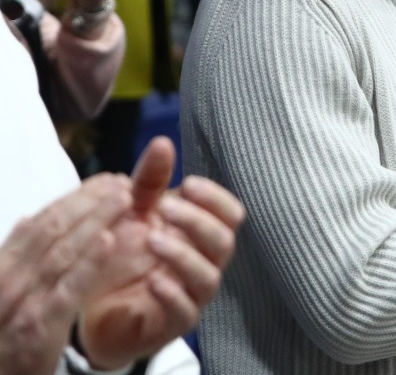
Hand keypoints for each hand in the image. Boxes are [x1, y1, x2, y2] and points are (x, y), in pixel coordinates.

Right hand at [0, 174, 131, 374]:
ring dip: (96, 220)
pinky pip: (68, 287)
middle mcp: (9, 278)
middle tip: (123, 181)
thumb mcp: (8, 290)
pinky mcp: (40, 325)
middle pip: (52, 229)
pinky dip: (89, 261)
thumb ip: (17, 255)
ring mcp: (23, 301)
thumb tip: (24, 218)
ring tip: (125, 198)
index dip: (76, 197)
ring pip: (63, 251)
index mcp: (3, 264)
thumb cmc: (5, 335)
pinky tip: (110, 240)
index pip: (42, 221)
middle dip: (89, 201)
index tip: (107, 179)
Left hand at [77, 137, 243, 369]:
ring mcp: (192, 294)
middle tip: (164, 207)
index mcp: (203, 233)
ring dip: (182, 255)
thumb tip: (163, 141)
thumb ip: (150, 180)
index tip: (187, 184)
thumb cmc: (126, 254)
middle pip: (224, 240)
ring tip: (151, 240)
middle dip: (197, 221)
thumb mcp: (133, 211)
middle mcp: (206, 262)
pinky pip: (185, 311)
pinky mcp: (174, 323)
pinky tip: (152, 280)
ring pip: (208, 276)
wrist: (96, 307)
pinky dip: (172, 294)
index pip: (231, 213)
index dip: (215, 198)